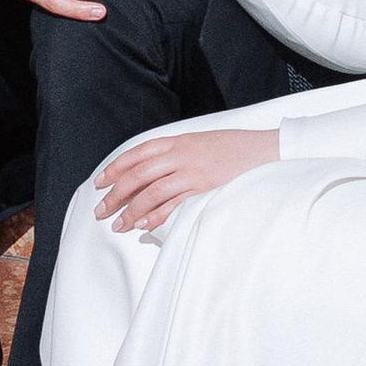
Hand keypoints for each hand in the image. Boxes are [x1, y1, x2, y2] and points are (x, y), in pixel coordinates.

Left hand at [92, 126, 279, 235]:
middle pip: (137, 175)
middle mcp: (180, 154)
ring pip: (151, 192)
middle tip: (101, 211)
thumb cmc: (233, 148)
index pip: (136, 154)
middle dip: (115, 194)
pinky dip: (155, 216)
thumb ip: (176, 153)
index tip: (100, 183)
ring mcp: (192, 172)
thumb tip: (151, 170)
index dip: (114, 169)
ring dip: (131, 210)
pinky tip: (143, 225)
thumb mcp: (200, 142)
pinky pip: (173, 204)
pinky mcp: (204, 189)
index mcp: (176, 141)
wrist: (265, 150)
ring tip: (118, 225)